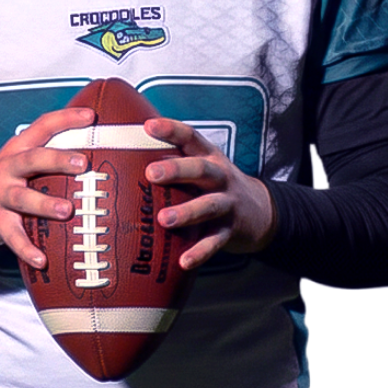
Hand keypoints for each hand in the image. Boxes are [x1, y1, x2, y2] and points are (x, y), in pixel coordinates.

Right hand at [0, 106, 93, 267]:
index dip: (66, 119)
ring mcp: (0, 195)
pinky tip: (43, 260)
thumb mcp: (20, 161)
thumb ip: (49, 155)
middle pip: (32, 159)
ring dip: (44, 205)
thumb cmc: (4, 181)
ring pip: (22, 198)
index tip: (91, 116)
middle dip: (57, 159)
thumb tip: (97, 152)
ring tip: (67, 211)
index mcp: (18, 149)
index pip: (42, 126)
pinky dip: (27, 249)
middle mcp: (8, 169)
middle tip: (83, 164)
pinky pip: (13, 237)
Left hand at [144, 117, 276, 269]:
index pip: (191, 138)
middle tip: (151, 173)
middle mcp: (220, 177)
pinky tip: (184, 261)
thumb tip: (126, 150)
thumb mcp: (202, 166)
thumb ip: (174, 159)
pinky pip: (214, 242)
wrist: (261, 212)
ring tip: (163, 219)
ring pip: (208, 206)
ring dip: (186, 212)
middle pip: (201, 169)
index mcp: (209, 157)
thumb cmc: (215, 185)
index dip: (171, 130)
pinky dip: (200, 252)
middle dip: (177, 170)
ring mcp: (227, 203)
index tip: (148, 126)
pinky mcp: (229, 230)